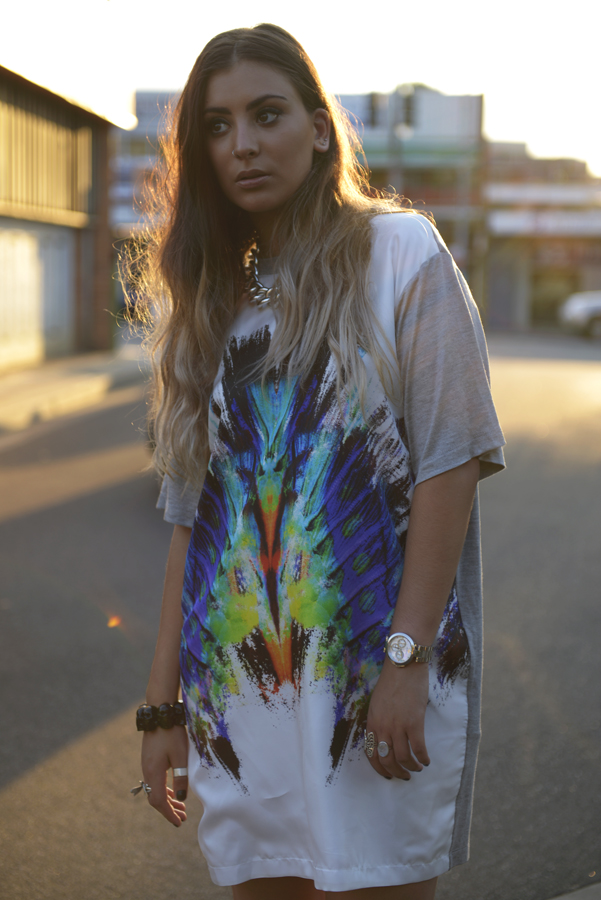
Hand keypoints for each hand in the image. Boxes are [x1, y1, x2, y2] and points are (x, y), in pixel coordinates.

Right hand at [141, 726, 188, 825]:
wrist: (159, 713)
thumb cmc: (172, 734)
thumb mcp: (180, 757)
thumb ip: (181, 778)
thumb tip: (182, 799)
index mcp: (154, 773)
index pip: (159, 802)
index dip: (168, 814)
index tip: (178, 822)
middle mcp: (147, 771)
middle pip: (156, 798)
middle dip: (169, 810)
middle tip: (182, 818)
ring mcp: (147, 765)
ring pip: (156, 789)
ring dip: (168, 800)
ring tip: (181, 807)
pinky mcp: (150, 759)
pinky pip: (155, 781)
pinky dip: (165, 790)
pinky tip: (173, 792)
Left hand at [366, 660, 429, 779]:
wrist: (403, 666)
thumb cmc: (391, 681)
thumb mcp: (377, 703)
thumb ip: (378, 721)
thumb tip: (384, 738)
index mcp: (372, 722)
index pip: (371, 754)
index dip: (380, 768)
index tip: (387, 774)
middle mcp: (383, 727)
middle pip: (387, 760)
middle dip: (396, 772)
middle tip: (404, 776)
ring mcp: (398, 726)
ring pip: (402, 758)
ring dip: (410, 768)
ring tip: (416, 768)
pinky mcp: (414, 723)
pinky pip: (418, 749)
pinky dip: (423, 758)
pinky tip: (426, 760)